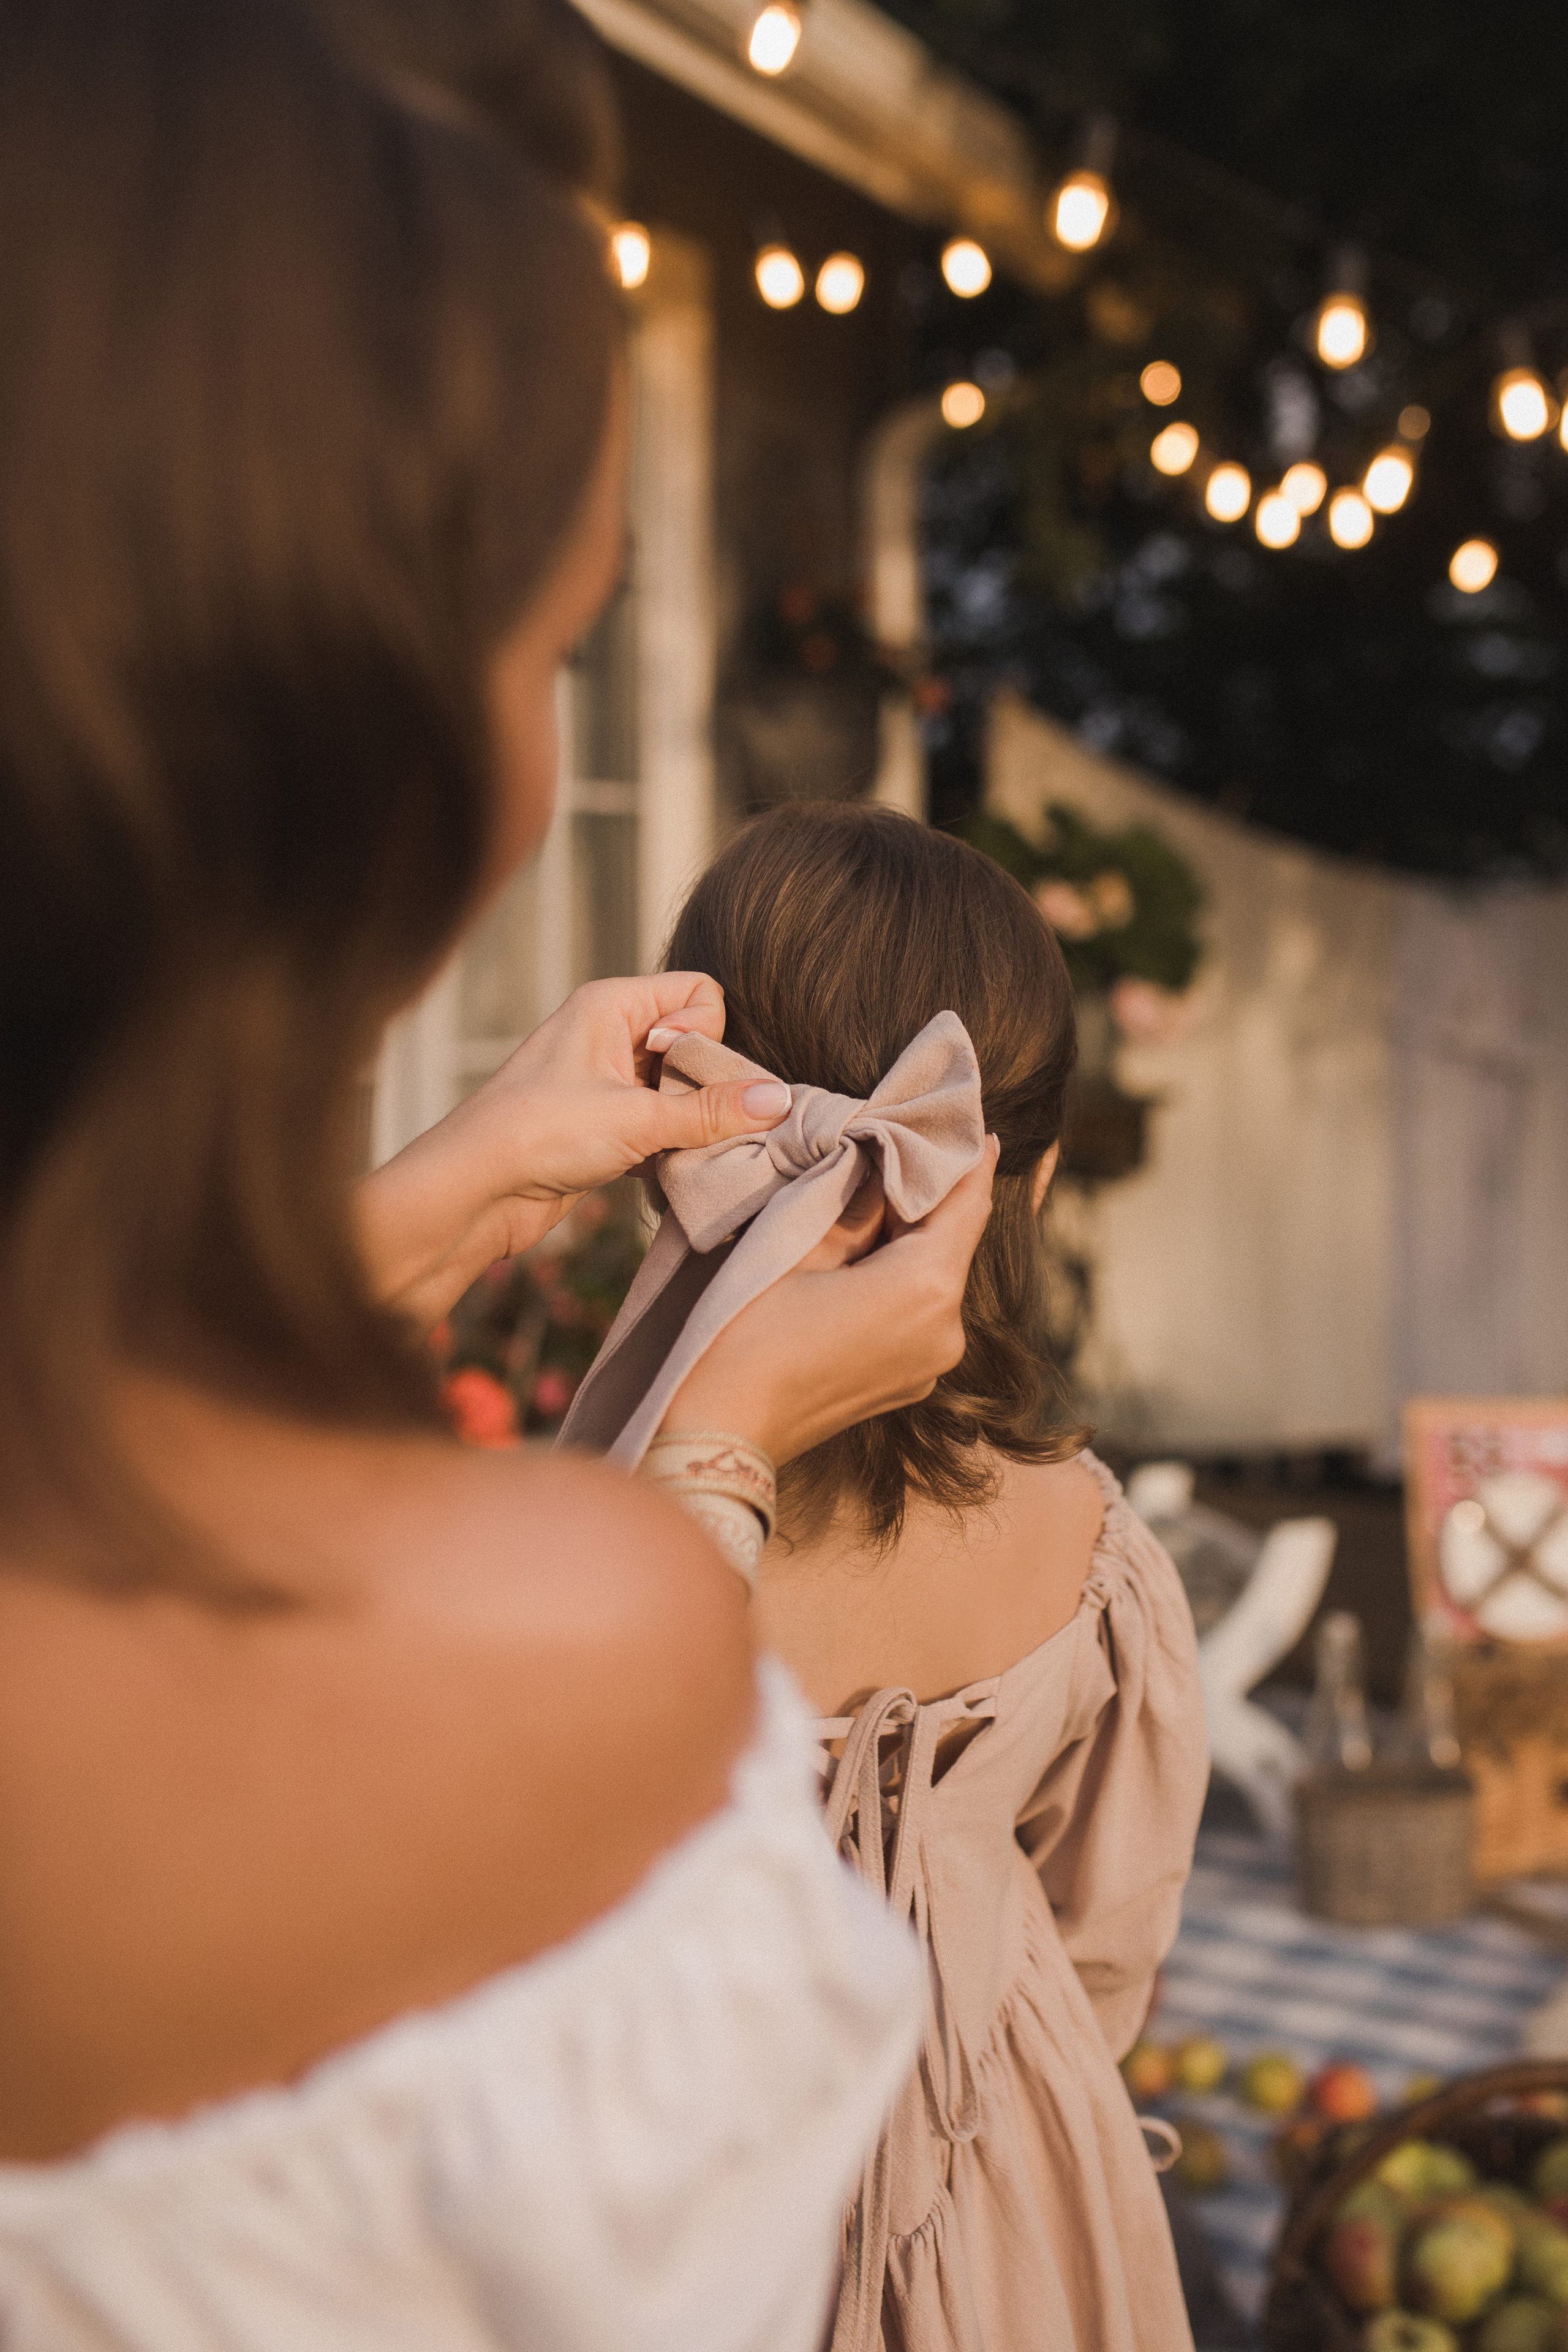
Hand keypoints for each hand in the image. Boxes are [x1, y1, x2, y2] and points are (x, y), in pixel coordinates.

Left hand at [357, 976, 791, 1327]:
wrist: (473, 1192)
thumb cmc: (540, 1134)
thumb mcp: (637, 1118)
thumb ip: (711, 1110)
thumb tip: (779, 1100)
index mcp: (612, 1004)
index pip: (699, 993)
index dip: (706, 1034)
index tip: (681, 1074)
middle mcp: (609, 1033)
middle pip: (695, 1042)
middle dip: (708, 1084)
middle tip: (691, 1122)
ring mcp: (606, 1081)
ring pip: (681, 1088)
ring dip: (691, 1121)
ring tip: (679, 1150)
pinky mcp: (604, 1125)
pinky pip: (662, 1123)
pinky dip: (671, 1146)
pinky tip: (665, 1171)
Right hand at [660, 1138, 999, 1464]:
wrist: (718, 1434)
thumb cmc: (744, 1335)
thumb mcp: (798, 1249)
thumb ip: (854, 1201)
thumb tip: (880, 1161)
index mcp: (926, 1291)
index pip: (965, 1203)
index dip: (965, 1155)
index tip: (968, 1117)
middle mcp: (946, 1331)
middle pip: (950, 1239)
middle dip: (924, 1191)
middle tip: (897, 1141)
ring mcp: (930, 1364)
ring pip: (933, 1275)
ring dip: (907, 1234)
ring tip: (869, 1190)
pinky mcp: (907, 1382)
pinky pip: (918, 1310)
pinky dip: (899, 1274)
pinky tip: (861, 1249)